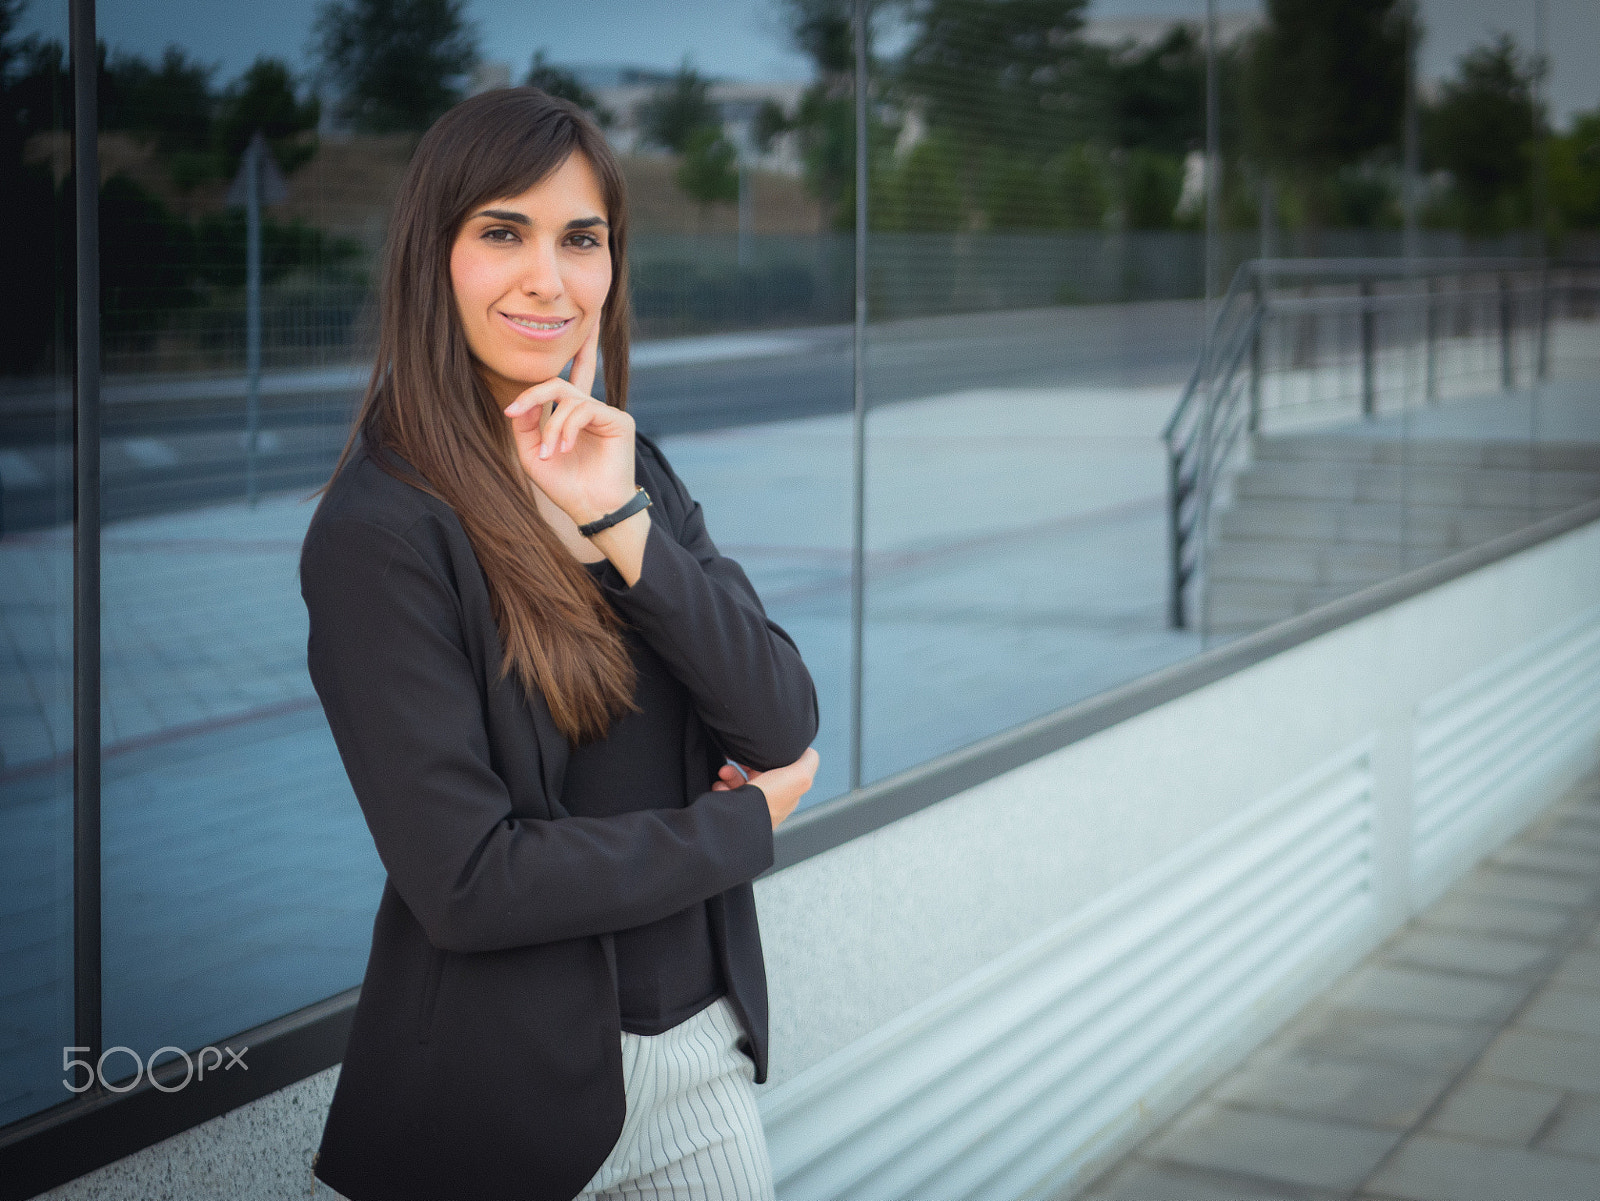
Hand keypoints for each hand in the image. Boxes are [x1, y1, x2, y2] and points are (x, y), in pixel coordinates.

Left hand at [501, 319, 636, 526]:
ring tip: (550, 454)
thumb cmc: (565, 486)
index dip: (531, 391)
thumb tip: (526, 401)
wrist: (592, 509)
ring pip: (569, 400)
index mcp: (570, 418)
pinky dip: (570, 428)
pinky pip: (587, 409)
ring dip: (552, 427)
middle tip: (513, 412)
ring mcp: (605, 415)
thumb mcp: (532, 455)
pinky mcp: (619, 420)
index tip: (509, 411)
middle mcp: (588, 413)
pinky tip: (566, 449)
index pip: (557, 388)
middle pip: (558, 384)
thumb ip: (525, 425)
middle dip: (532, 394)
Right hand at [711, 747, 819, 829]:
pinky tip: (719, 786)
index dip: (771, 757)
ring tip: (724, 772)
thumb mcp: (800, 776)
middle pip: (758, 773)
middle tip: (736, 757)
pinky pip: (725, 792)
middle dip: (745, 763)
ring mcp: (751, 807)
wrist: (740, 822)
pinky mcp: (734, 811)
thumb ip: (809, 760)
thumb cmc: (769, 799)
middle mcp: (771, 800)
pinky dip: (720, 786)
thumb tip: (807, 749)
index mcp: (787, 792)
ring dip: (730, 773)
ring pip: (740, 781)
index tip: (760, 750)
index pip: (781, 768)